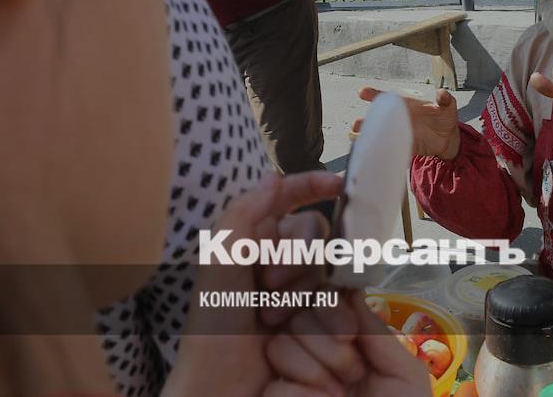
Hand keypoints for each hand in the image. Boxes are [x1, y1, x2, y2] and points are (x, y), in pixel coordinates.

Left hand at [165, 171, 348, 396]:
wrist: (223, 385)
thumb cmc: (214, 324)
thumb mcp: (219, 261)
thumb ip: (244, 212)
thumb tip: (274, 176)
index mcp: (254, 239)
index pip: (291, 200)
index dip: (312, 185)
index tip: (338, 183)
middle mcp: (279, 258)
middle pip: (315, 234)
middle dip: (296, 257)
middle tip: (268, 285)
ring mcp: (301, 288)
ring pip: (327, 266)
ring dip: (303, 291)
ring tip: (272, 319)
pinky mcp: (319, 317)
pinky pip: (338, 298)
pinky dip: (323, 311)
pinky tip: (302, 327)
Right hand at [262, 293, 429, 396]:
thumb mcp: (403, 377)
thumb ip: (377, 333)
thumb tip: (351, 292)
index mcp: (348, 347)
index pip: (323, 305)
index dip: (331, 311)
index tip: (350, 335)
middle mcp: (316, 360)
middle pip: (297, 318)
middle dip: (325, 343)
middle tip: (351, 374)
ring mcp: (293, 385)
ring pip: (279, 347)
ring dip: (313, 370)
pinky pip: (274, 386)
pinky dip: (300, 396)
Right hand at [356, 87, 459, 159]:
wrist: (448, 137)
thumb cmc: (444, 116)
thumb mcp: (447, 105)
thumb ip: (444, 99)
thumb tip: (442, 93)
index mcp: (406, 105)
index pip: (388, 98)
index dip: (374, 94)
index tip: (362, 92)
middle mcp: (398, 119)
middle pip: (378, 119)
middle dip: (365, 121)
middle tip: (357, 125)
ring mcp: (399, 133)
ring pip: (380, 135)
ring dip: (369, 138)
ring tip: (359, 141)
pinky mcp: (404, 147)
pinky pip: (390, 150)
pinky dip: (382, 153)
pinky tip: (373, 156)